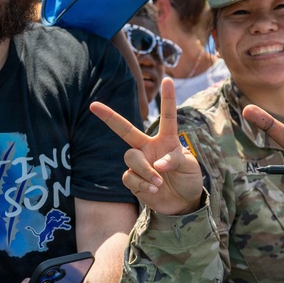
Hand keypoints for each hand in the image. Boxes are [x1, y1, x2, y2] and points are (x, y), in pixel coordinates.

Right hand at [90, 77, 202, 214]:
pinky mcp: (133, 180)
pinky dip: (142, 184)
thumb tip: (158, 164)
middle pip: (125, 130)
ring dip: (145, 171)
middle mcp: (149, 147)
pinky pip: (129, 177)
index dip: (167, 99)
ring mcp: (140, 163)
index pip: (167, 117)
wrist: (183, 203)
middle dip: (109, 117)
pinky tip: (154, 190)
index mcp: (167, 140)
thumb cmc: (188, 179)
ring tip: (159, 182)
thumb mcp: (189, 167)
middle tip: (94, 105)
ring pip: (130, 158)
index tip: (168, 80)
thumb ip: (175, 160)